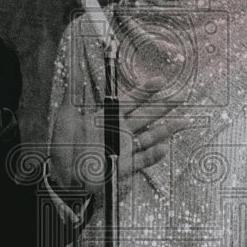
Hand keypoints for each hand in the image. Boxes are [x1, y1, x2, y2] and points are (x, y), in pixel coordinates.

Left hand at [49, 89, 178, 194]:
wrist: (61, 176)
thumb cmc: (62, 147)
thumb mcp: (65, 117)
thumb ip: (71, 95)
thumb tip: (74, 71)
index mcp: (106, 117)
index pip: (130, 100)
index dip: (145, 90)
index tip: (161, 80)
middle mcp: (118, 131)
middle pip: (146, 116)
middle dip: (164, 106)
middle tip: (182, 96)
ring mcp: (123, 149)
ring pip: (149, 137)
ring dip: (167, 129)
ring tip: (186, 121)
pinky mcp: (123, 167)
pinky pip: (141, 160)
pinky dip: (153, 155)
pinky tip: (164, 148)